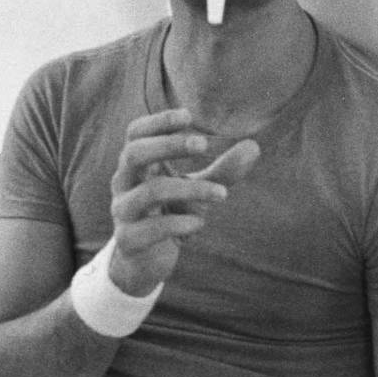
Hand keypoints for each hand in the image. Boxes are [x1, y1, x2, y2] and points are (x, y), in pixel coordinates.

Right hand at [107, 109, 259, 297]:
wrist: (146, 260)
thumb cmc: (171, 212)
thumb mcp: (196, 188)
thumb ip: (222, 170)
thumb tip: (254, 147)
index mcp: (137, 165)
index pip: (136, 133)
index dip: (158, 122)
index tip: (188, 116)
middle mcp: (124, 183)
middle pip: (134, 154)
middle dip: (168, 145)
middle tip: (203, 144)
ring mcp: (123, 212)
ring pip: (149, 192)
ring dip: (189, 189)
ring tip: (222, 194)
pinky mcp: (128, 240)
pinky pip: (151, 228)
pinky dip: (179, 223)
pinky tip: (200, 223)